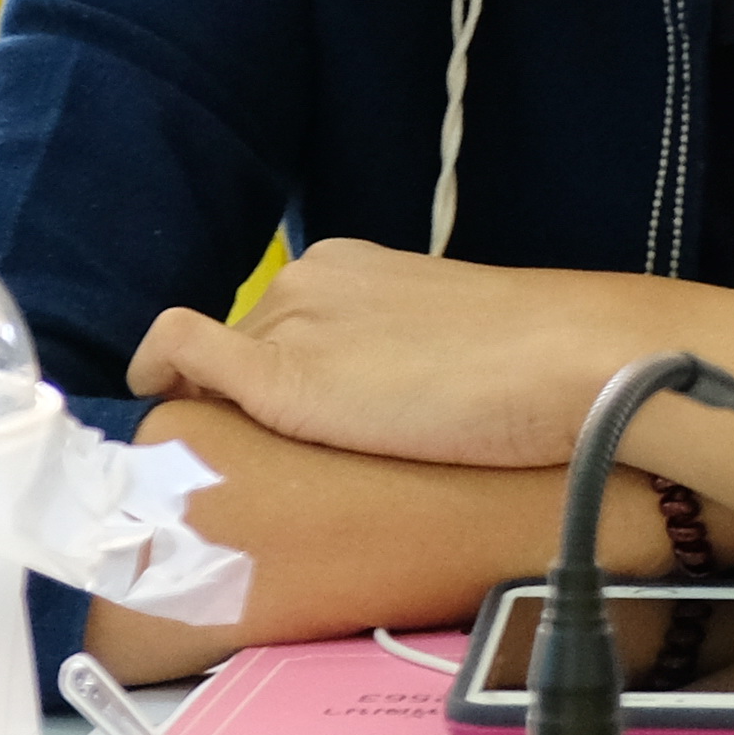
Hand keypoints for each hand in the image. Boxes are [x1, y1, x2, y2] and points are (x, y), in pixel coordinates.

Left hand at [130, 238, 704, 468]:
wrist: (574, 361)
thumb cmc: (541, 364)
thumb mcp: (450, 343)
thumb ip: (400, 359)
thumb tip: (396, 407)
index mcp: (354, 264)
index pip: (280, 326)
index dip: (270, 376)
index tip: (291, 427)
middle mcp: (311, 278)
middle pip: (240, 349)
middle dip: (243, 400)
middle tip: (284, 465)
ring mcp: (293, 319)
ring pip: (208, 371)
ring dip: (216, 414)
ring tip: (257, 470)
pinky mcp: (281, 370)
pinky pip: (180, 356)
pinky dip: (159, 381)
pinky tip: (165, 425)